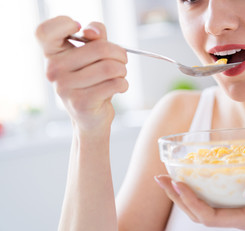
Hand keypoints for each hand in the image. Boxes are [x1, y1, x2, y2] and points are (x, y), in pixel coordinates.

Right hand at [36, 16, 128, 133]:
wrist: (90, 117)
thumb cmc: (92, 81)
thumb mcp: (92, 55)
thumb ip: (94, 36)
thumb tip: (93, 33)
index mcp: (52, 54)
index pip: (44, 31)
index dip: (64, 24)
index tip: (86, 35)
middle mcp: (53, 70)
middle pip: (99, 48)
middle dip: (119, 53)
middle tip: (122, 60)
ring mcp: (65, 87)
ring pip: (109, 67)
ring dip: (122, 70)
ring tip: (120, 74)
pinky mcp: (81, 102)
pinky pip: (113, 84)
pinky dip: (123, 84)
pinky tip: (120, 86)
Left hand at [155, 174, 244, 230]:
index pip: (211, 217)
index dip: (191, 202)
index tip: (177, 183)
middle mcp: (240, 215)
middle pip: (200, 213)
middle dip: (178, 197)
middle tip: (161, 177)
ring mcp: (240, 208)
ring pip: (204, 207)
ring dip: (184, 193)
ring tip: (168, 177)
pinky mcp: (242, 199)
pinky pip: (214, 198)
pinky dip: (199, 188)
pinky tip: (193, 176)